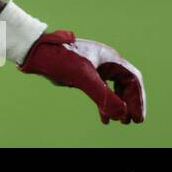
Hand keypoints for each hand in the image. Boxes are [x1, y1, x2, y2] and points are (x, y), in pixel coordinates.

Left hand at [19, 30, 145, 124]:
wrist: (34, 50)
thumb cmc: (58, 58)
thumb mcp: (82, 77)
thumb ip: (103, 96)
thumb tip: (122, 114)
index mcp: (109, 58)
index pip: (132, 80)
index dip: (137, 100)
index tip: (137, 117)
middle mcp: (105, 60)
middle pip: (126, 84)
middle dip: (129, 103)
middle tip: (131, 121)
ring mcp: (95, 65)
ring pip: (114, 87)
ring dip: (118, 104)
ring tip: (120, 121)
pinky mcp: (84, 72)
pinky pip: (102, 89)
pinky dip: (105, 103)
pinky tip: (104, 117)